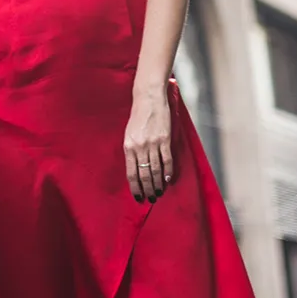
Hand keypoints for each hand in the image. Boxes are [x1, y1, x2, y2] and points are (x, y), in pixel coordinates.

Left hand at [124, 87, 173, 201]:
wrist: (148, 98)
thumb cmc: (137, 116)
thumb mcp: (128, 133)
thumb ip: (131, 151)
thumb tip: (135, 170)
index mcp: (128, 146)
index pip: (131, 173)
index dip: (135, 187)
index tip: (138, 197)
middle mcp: (139, 147)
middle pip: (144, 174)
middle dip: (147, 189)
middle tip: (151, 199)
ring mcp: (152, 143)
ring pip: (155, 170)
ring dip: (157, 184)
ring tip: (159, 193)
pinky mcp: (164, 139)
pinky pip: (166, 160)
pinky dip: (168, 172)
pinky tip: (168, 180)